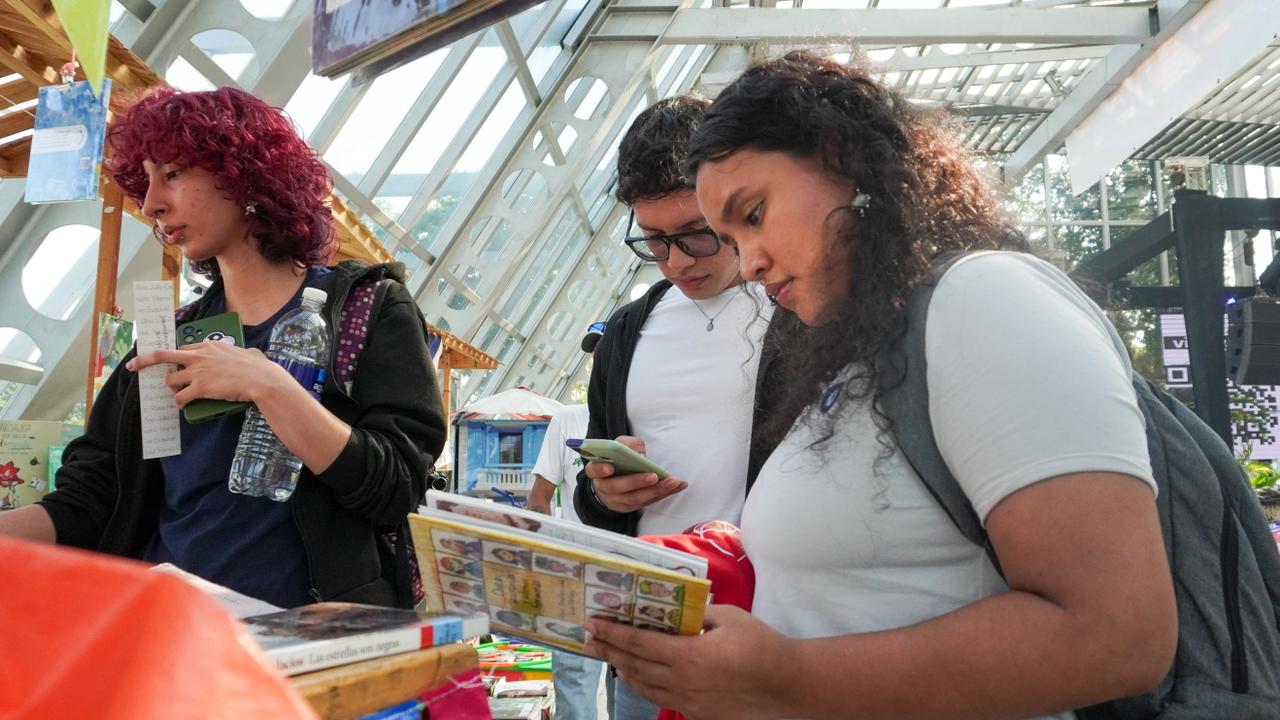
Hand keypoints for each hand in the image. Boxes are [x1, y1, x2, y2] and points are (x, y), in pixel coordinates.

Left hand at [127, 342, 282, 408]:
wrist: (260, 379)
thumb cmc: (258, 366)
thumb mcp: (249, 352)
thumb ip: (244, 352)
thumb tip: (252, 353)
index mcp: (208, 346)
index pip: (182, 349)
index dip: (174, 357)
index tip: (166, 360)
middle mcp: (198, 357)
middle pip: (163, 356)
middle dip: (144, 360)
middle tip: (133, 366)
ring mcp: (198, 372)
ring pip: (170, 380)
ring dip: (170, 388)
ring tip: (176, 395)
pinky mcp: (200, 388)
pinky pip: (180, 397)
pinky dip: (178, 403)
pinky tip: (181, 406)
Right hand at [584, 435, 686, 512]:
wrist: (613, 479)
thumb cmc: (616, 460)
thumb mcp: (619, 446)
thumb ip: (628, 445)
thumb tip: (640, 454)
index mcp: (596, 470)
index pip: (594, 470)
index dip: (600, 469)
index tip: (610, 467)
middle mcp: (604, 487)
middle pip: (618, 487)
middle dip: (637, 482)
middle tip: (654, 475)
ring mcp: (616, 500)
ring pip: (635, 498)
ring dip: (655, 490)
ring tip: (672, 481)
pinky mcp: (630, 507)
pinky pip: (648, 502)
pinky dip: (664, 494)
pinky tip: (678, 485)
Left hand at [584, 605, 797, 719]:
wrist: (787, 684)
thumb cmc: (760, 645)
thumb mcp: (728, 617)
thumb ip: (699, 614)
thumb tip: (682, 612)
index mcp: (686, 655)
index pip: (638, 643)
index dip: (613, 633)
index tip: (594, 623)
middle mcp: (680, 681)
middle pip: (634, 666)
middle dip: (609, 650)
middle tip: (590, 639)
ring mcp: (688, 701)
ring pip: (644, 686)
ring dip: (623, 670)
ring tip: (609, 657)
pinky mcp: (698, 713)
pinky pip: (662, 698)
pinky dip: (644, 686)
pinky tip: (639, 679)